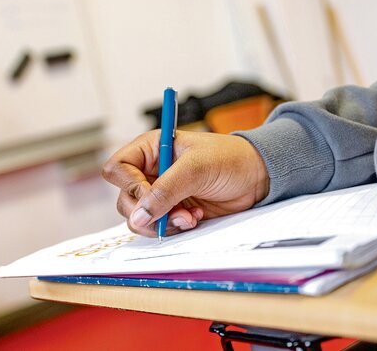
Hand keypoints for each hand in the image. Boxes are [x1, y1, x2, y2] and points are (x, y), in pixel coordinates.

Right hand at [102, 130, 268, 237]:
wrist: (258, 177)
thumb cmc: (230, 159)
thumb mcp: (196, 169)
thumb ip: (165, 191)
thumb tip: (138, 216)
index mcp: (150, 149)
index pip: (118, 169)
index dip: (129, 185)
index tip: (149, 196)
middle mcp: (150, 171)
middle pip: (124, 198)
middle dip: (148, 210)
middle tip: (173, 211)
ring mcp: (161, 193)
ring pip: (139, 217)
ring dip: (163, 222)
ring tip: (189, 215)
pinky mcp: (172, 210)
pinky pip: (158, 227)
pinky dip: (174, 227)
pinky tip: (194, 217)